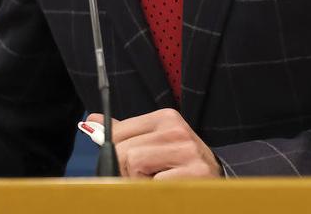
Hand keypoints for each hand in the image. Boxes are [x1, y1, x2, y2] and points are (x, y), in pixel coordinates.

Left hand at [87, 108, 221, 178]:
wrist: (217, 189)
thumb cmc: (181, 169)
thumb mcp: (154, 146)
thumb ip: (124, 134)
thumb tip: (92, 121)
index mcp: (165, 118)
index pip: (117, 133)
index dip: (118, 155)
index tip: (136, 166)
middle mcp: (177, 129)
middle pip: (122, 150)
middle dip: (128, 172)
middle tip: (151, 179)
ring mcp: (188, 151)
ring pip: (133, 165)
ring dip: (141, 183)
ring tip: (161, 183)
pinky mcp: (195, 173)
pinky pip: (153, 184)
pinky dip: (155, 193)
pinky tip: (171, 190)